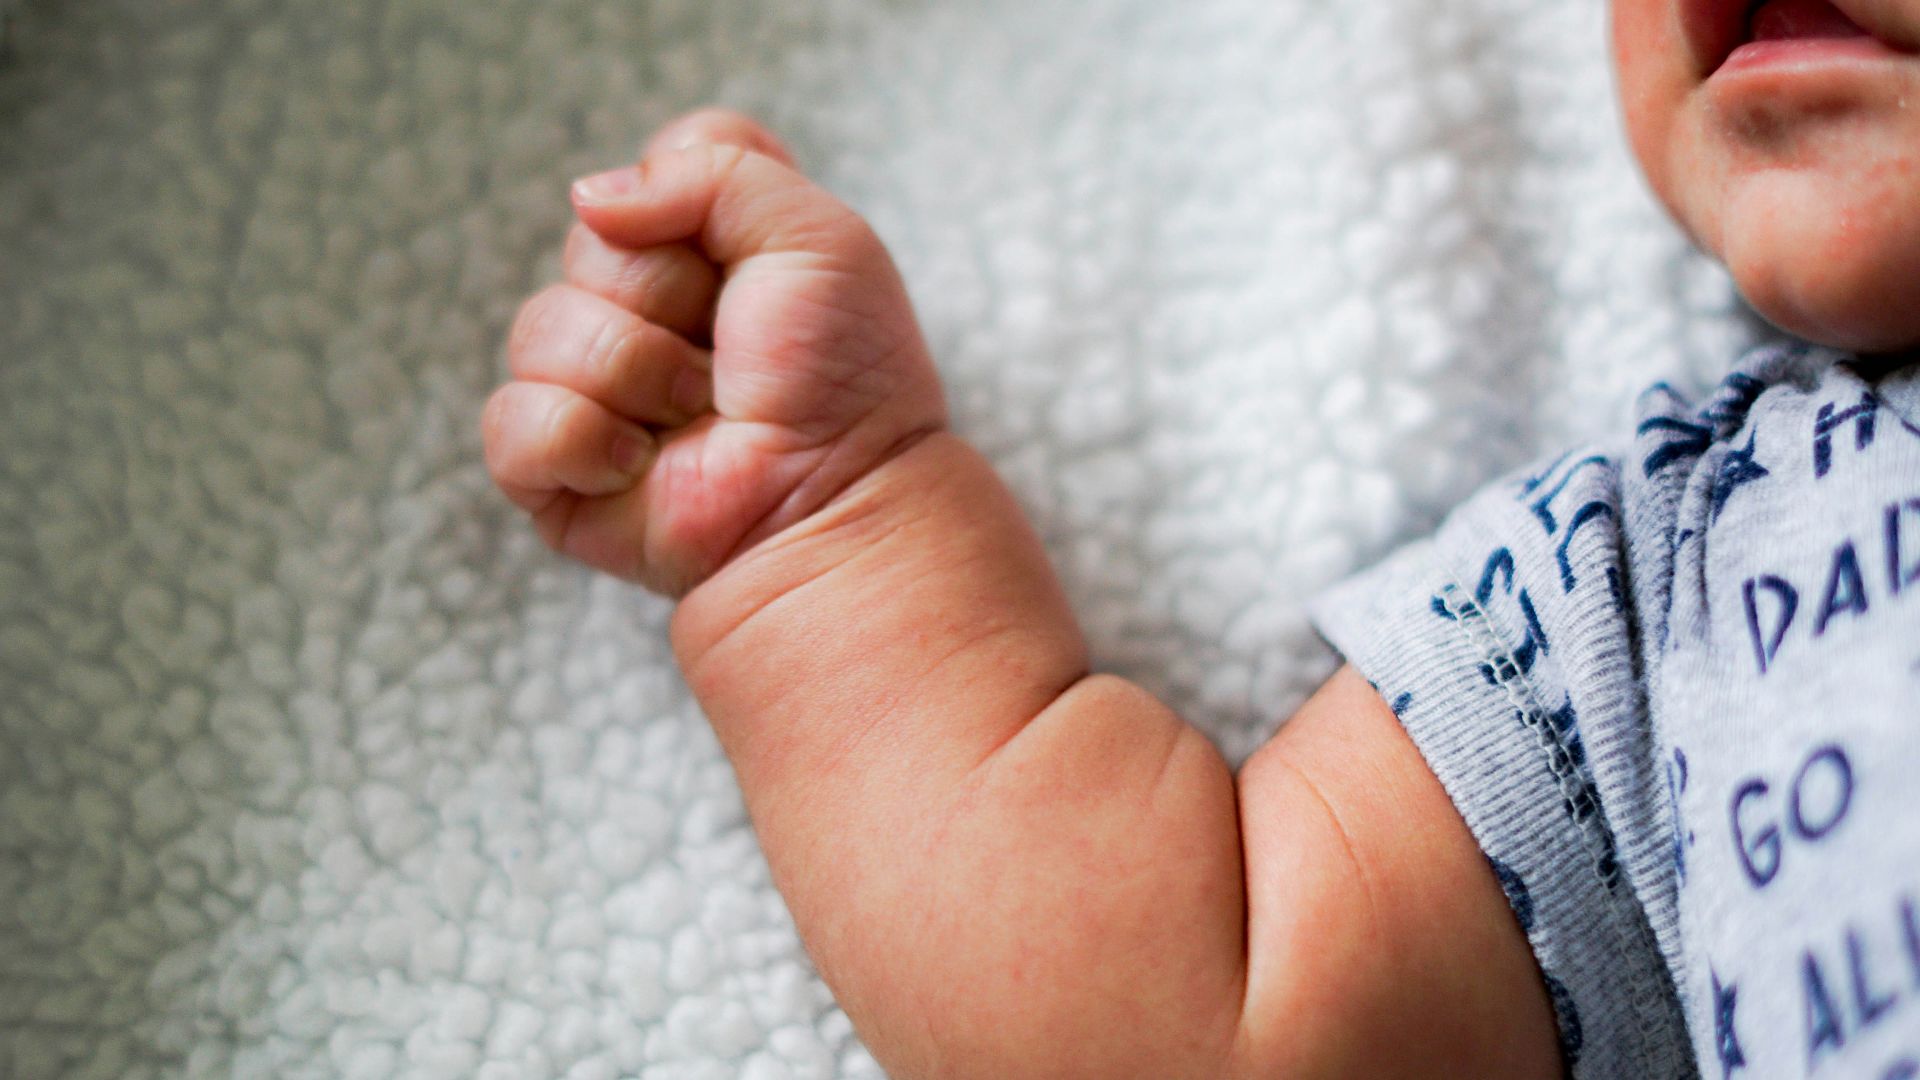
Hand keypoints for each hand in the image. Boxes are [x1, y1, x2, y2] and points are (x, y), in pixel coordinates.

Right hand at [483, 110, 946, 594]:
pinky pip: (513, 421)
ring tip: (698, 414)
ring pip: (541, 328)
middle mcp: (645, 306)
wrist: (835, 497)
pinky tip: (640, 467)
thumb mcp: (816, 237)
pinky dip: (582, 440)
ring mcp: (593, 386)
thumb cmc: (842, 377)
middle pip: (590, 240)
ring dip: (634, 373)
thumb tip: (588, 198)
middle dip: (663, 295)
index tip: (749, 258)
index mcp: (711, 246)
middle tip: (727, 354)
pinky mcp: (557, 468)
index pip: (659, 162)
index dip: (694, 200)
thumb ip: (713, 166)